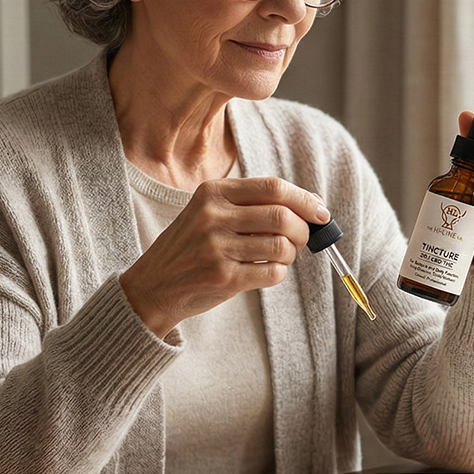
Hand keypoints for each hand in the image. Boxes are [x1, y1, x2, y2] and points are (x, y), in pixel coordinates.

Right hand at [119, 176, 328, 337]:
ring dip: (291, 254)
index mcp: (212, 192)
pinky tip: (267, 271)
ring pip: (281, 246)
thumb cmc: (190, 247)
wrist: (153, 285)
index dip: (304, 199)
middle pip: (282, 216)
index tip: (320, 212)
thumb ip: (251, 205)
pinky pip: (272, 272)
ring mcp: (217, 248)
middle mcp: (213, 216)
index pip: (272, 187)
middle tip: (304, 239)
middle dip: (303, 230)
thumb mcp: (208, 213)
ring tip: (280, 257)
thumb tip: (311, 205)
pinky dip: (279, 272)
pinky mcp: (223, 277)